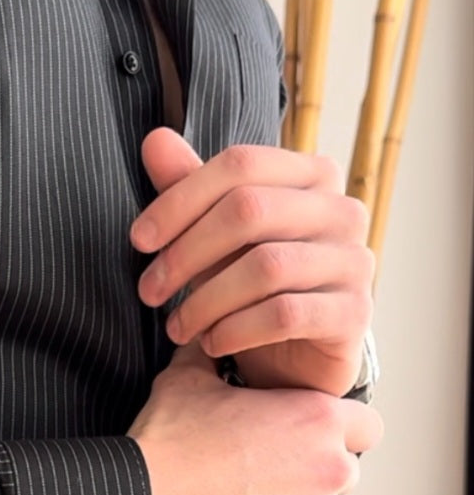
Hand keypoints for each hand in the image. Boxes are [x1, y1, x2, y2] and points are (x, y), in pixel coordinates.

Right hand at [127, 338, 384, 494]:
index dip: (340, 430)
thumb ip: (211, 358)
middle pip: (343, 472)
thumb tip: (207, 340)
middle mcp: (332, 470)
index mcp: (316, 420)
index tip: (308, 437)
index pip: (367, 425)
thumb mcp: (186, 381)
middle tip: (262, 474)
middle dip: (312, 473)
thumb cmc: (166, 444)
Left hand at [129, 128, 375, 395]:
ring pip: (265, 266)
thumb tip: (155, 139)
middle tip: (149, 290)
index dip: (179, 199)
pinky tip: (212, 343)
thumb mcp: (213, 233)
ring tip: (177, 327)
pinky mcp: (355, 313)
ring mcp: (355, 261)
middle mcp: (342, 210)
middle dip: (185, 253)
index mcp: (312, 175)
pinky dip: (236, 330)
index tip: (139, 240)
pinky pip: (284, 314)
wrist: (295, 355)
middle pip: (248, 209)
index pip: (240, 164)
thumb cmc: (251, 283)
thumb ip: (188, 186)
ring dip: (205, 301)